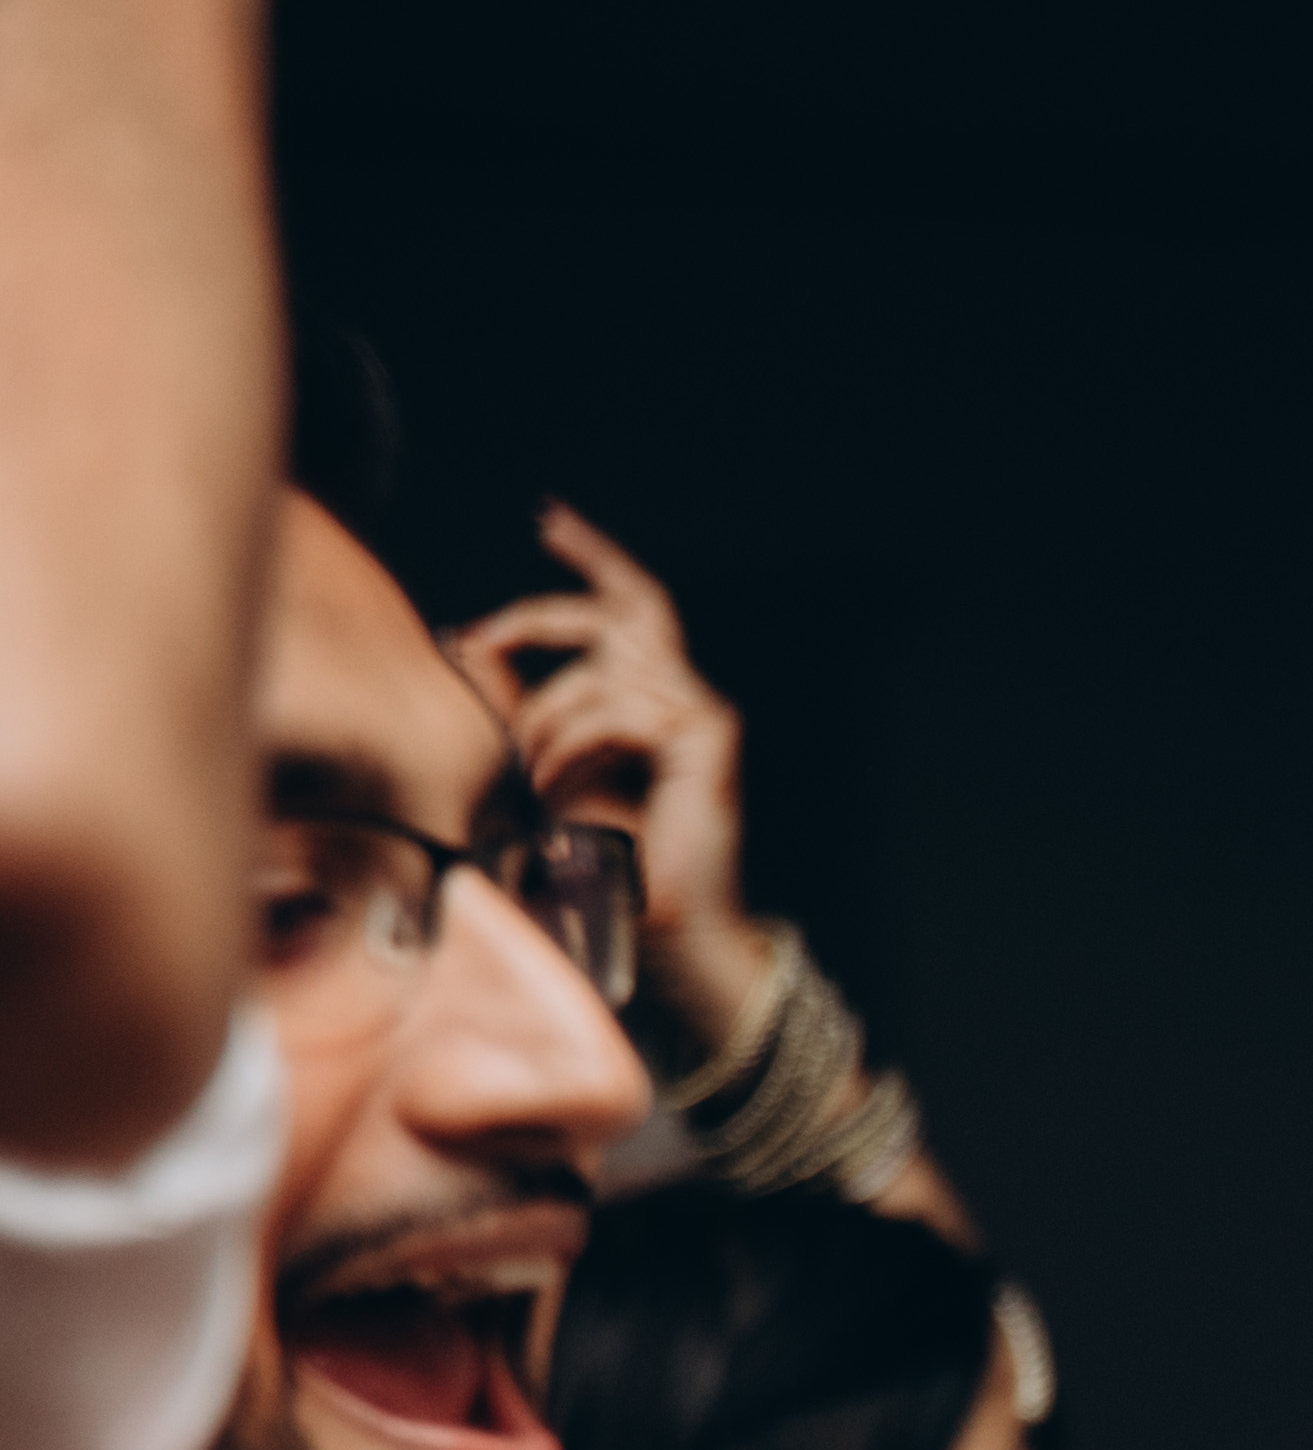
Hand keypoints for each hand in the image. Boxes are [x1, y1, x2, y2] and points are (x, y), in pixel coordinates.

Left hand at [447, 502, 777, 1040]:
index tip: (548, 521)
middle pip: (635, 606)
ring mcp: (702, 718)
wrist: (671, 929)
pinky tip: (558, 784)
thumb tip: (468, 645)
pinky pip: (622, 708)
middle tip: (522, 568)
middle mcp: (685, 700)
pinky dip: (575, 739)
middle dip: (576, 578)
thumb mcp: (546, 766)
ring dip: (549, 712)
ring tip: (531, 771)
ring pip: (611, 664)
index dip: (590, 560)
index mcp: (654, 701)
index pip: (628, 608)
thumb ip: (519, 705)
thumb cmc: (616, 863)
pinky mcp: (706, 741)